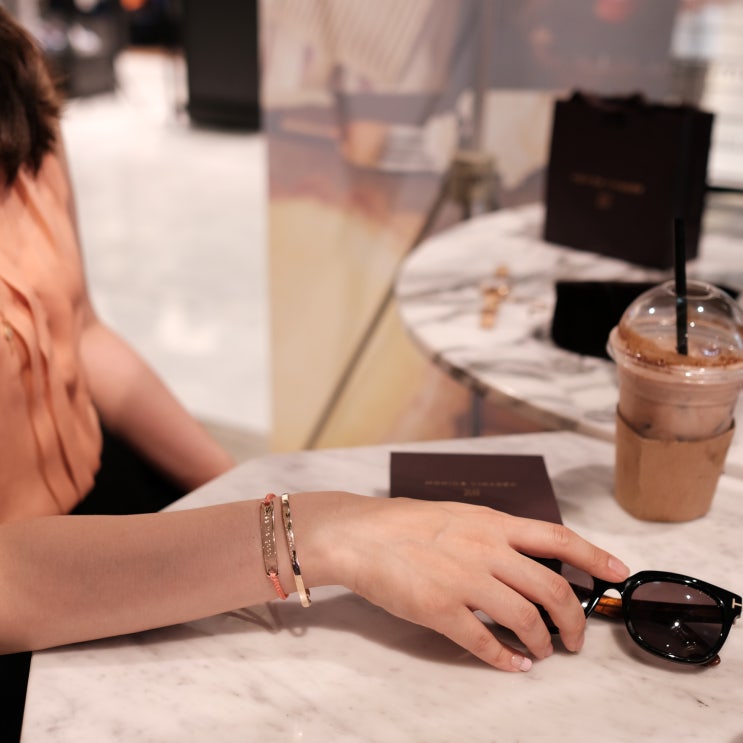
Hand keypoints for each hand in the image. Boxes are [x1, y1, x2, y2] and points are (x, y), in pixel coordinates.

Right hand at [301, 493, 629, 672]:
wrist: (360, 534)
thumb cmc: (405, 522)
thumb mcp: (458, 514)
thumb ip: (494, 534)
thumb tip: (527, 557)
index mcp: (491, 523)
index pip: (557, 537)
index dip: (593, 556)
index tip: (617, 574)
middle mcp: (485, 549)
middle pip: (550, 587)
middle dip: (573, 618)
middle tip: (574, 638)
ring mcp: (463, 580)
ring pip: (525, 618)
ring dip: (542, 642)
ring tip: (542, 652)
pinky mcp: (440, 609)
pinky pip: (484, 643)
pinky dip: (506, 659)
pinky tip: (512, 664)